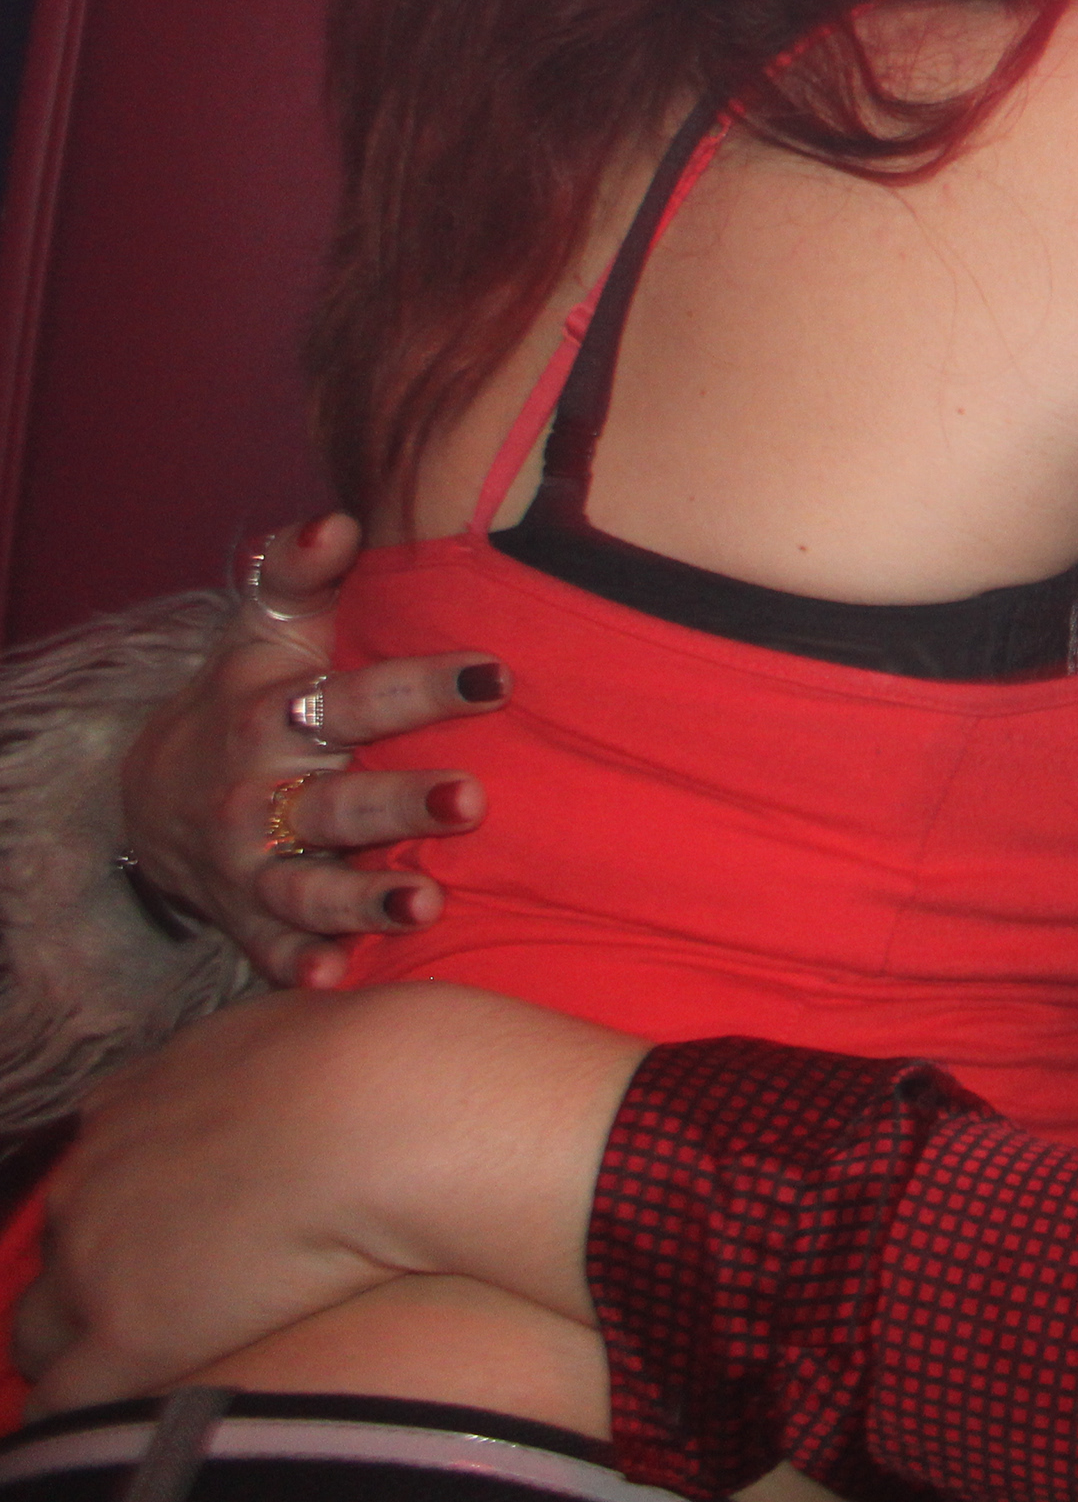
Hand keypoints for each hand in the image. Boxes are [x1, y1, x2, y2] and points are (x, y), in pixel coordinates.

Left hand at [12, 984, 636, 1408]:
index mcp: (140, 1097)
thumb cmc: (394, 1063)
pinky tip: (165, 1404)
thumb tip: (316, 1059)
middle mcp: (97, 1171)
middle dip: (107, 1274)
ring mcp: (100, 1255)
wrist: (403, 1113)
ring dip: (90, 1347)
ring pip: (43, 1328)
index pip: (98, 1164)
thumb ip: (277, 1054)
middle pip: (64, 1243)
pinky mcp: (128, 1334)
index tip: (189, 1223)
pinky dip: (102, 1406)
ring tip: (168, 1360)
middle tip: (186, 1295)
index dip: (138, 1202)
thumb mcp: (317, 1026)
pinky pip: (69, 1396)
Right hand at [122, 514, 509, 985]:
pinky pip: (272, 955)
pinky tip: (335, 982)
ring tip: (423, 902)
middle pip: (334, 801)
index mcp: (274, 714)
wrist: (161, 792)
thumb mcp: (264, 628)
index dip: (420, 686)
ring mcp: (251, 865)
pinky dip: (301, 970)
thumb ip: (299, 571)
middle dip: (400, 803)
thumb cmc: (252, 693)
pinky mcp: (249, 923)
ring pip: (308, 887)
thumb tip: (339, 519)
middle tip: (471, 802)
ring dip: (363, 899)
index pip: (352, 698)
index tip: (493, 675)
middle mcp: (259, 793)